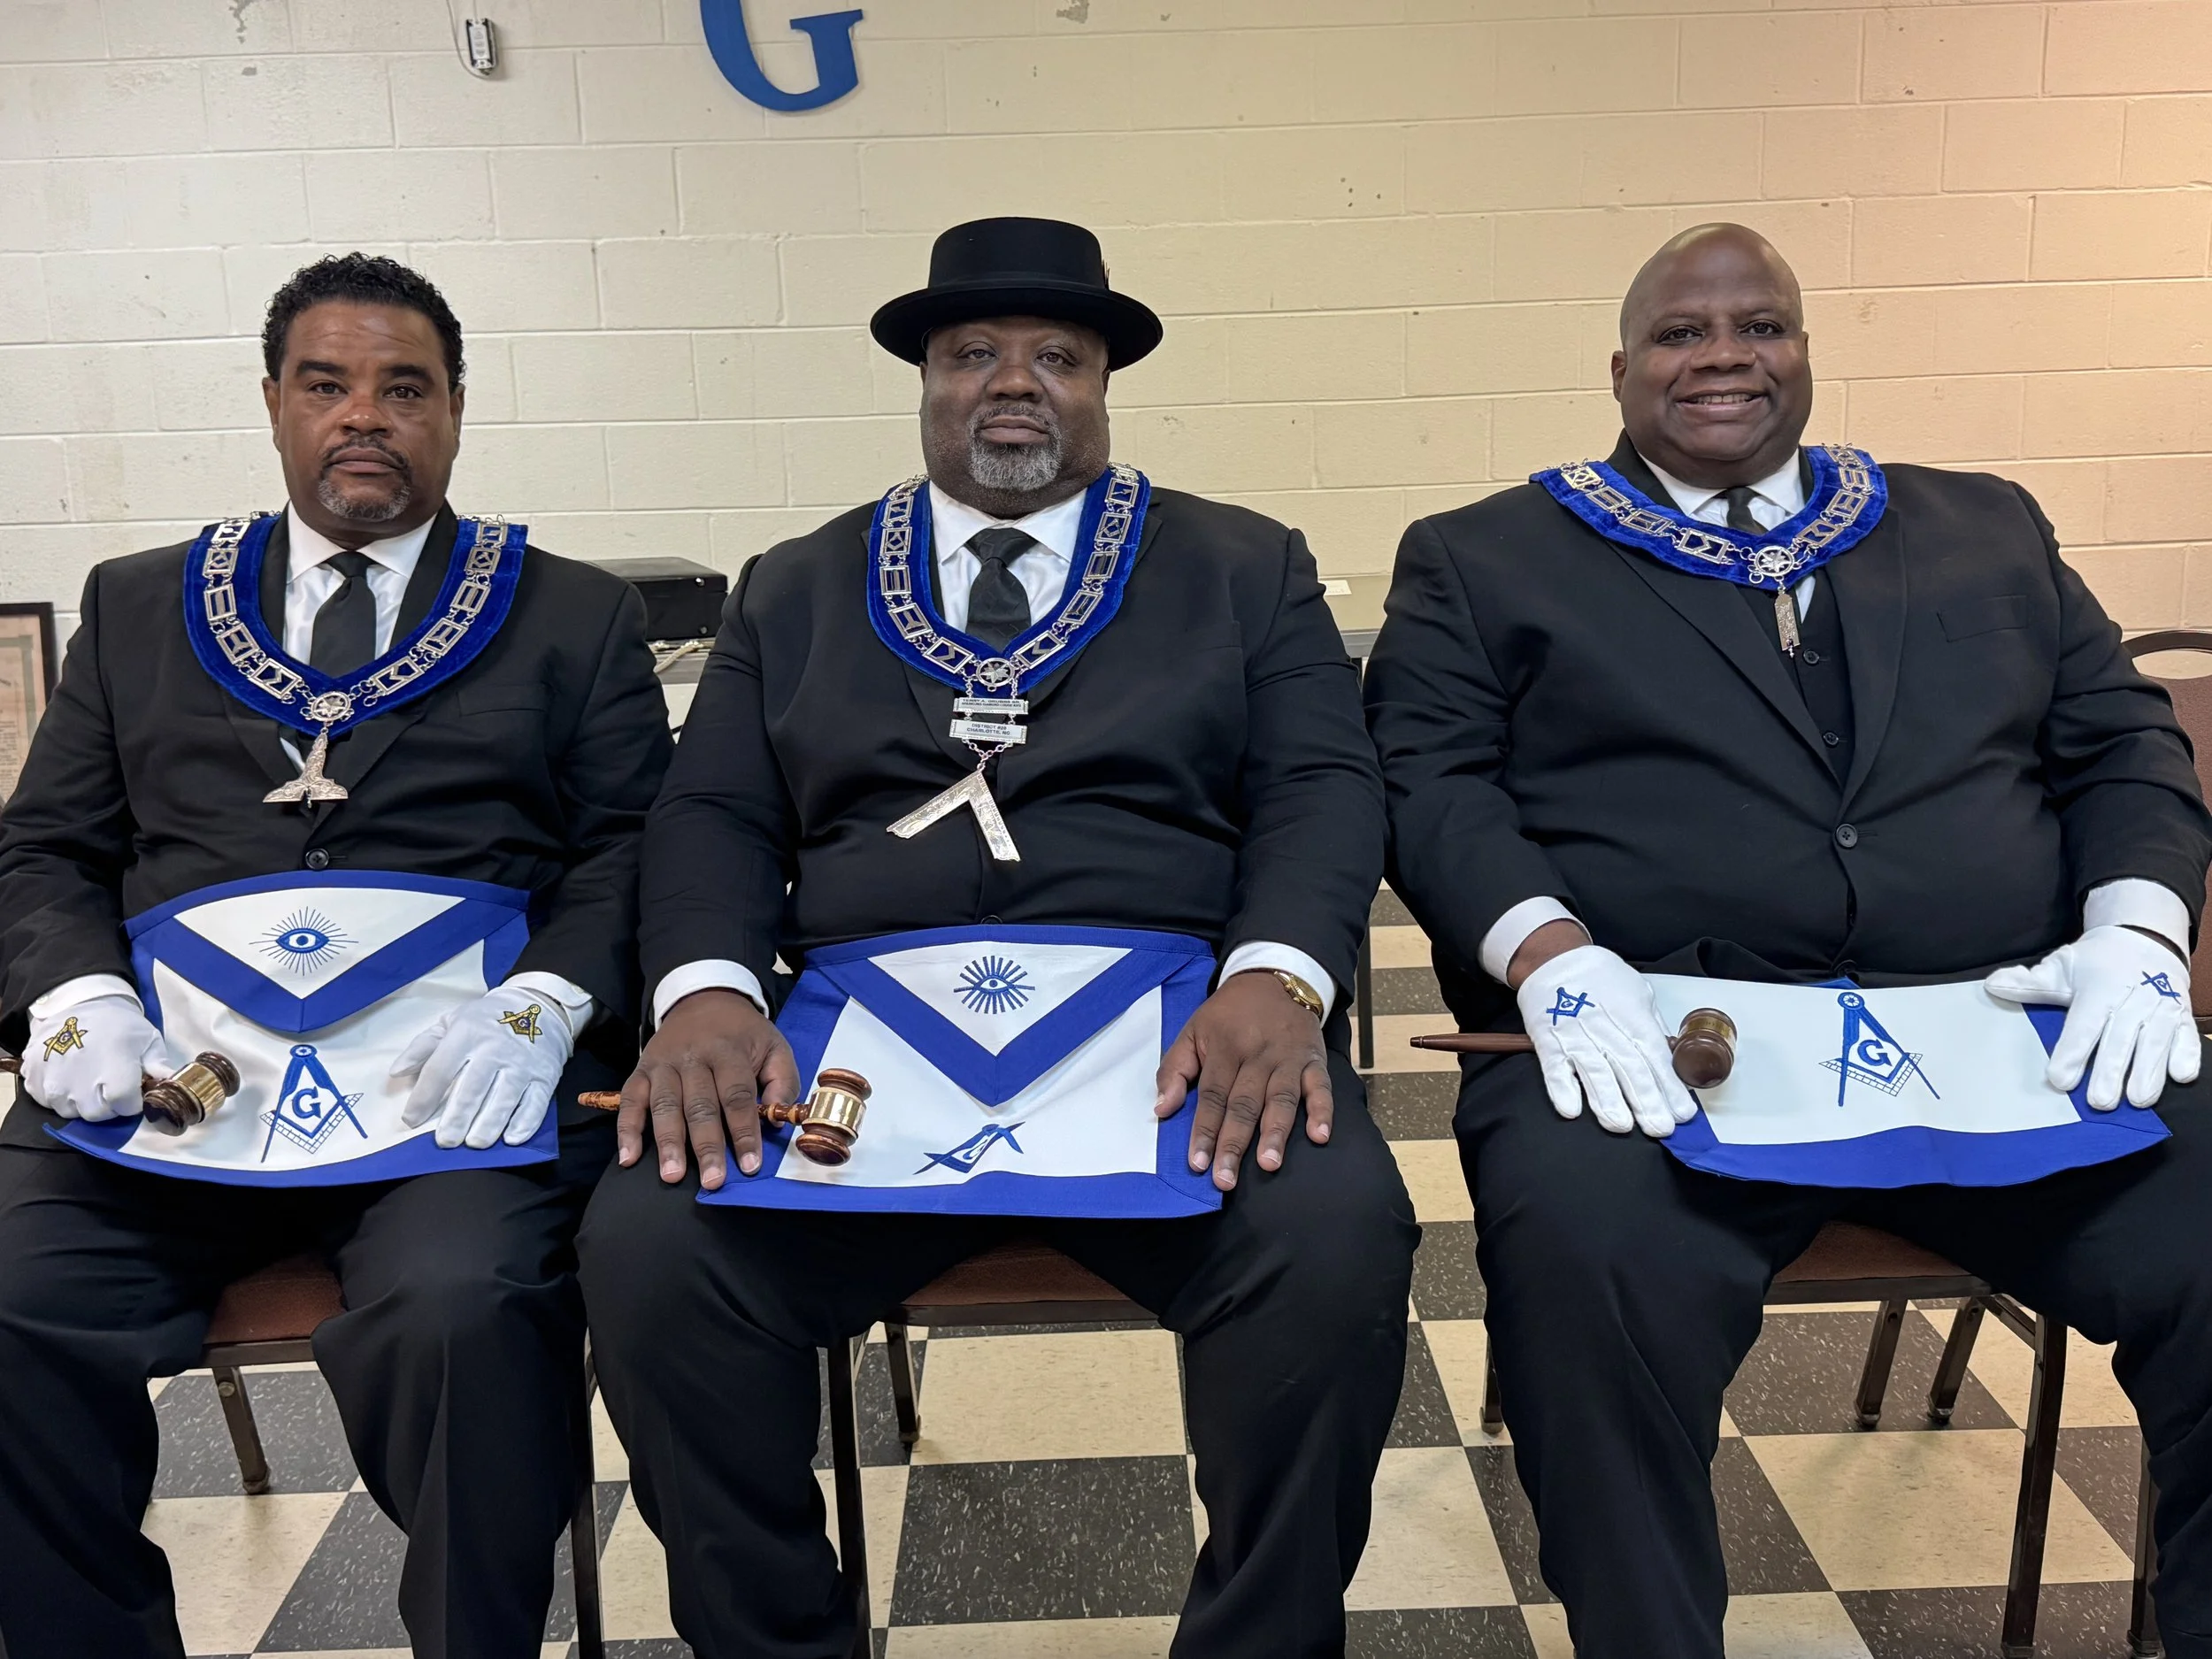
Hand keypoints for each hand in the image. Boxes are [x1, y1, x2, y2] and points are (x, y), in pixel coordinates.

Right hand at [22, 993, 165, 1121]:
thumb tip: (171, 1085)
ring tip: (88, 1079)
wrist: (75, 1002)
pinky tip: (68, 1076)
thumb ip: (158, 1065)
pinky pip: (47, 1102)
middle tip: (110, 1084)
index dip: (132, 1102)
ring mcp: (52, 1081)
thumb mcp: (147, 1038)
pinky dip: (59, 1094)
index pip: (124, 1107)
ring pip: (70, 1111)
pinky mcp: (32, 1079)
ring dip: (82, 1101)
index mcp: (114, 1069)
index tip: (132, 1089)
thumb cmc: (116, 1023)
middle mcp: (79, 1080)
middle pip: (97, 1114)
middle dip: (109, 1105)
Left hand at [393, 984, 574, 1149]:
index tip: (411, 1119)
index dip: (423, 1097)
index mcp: (466, 1035)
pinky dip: (525, 1123)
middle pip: (472, 1089)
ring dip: (489, 1125)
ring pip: (504, 1099)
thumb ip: (422, 1047)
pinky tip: (512, 1138)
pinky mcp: (545, 1077)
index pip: (440, 1069)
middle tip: (445, 1141)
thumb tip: (397, 1073)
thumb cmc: (487, 1020)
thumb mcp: (451, 1022)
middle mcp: (494, 1050)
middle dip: (457, 1118)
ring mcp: (522, 1065)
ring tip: (475, 1143)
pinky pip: (536, 1103)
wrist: (539, 1006)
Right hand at [619, 989, 799, 1189]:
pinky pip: (630, 1100)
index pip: (737, 1096)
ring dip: (668, 1143)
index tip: (750, 1166)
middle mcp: (693, 1057)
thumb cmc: (743, 1034)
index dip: (744, 1132)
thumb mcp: (774, 1046)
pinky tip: (628, 1158)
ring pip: (665, 1106)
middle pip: (700, 1106)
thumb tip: (776, 1118)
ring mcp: (663, 1064)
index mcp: (729, 1051)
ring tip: (672, 1176)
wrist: (703, 998)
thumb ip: (783, 1080)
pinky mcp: (641, 1069)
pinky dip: (626, 1130)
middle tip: (712, 1181)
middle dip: (706, 1146)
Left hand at [1154, 970, 1330, 1191]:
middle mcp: (1256, 1056)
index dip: (1204, 1131)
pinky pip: (1320, 1086)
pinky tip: (1319, 1136)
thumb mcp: (1192, 1030)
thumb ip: (1174, 1069)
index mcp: (1224, 1049)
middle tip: (1226, 1180)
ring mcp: (1288, 1059)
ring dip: (1275, 1132)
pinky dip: (1322, 1110)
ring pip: (1280, 1099)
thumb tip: (1162, 1109)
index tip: (1197, 1163)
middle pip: (1244, 1104)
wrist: (1274, 976)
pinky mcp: (1314, 1060)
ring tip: (1269, 1164)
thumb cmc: (1228, 1014)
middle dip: (1234, 1143)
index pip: (1212, 1096)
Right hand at [1516, 944, 1696, 1138]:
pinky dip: (1562, 1088)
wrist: (1554, 959)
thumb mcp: (1637, 991)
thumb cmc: (1601, 977)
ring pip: (1594, 1070)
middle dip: (1646, 1100)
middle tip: (1660, 1128)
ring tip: (1622, 1126)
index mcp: (1630, 1013)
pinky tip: (1572, 1110)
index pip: (1654, 1053)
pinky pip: (1554, 1067)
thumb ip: (1652, 1025)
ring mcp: (1573, 1033)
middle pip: (1628, 1066)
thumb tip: (1672, 1057)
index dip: (1669, 1083)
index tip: (1682, 1111)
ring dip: (1608, 1100)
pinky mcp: (1547, 1041)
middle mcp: (1604, 1024)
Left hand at [1985, 925, 2198, 1108]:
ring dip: (2148, 1071)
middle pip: (2120, 1038)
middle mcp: (2132, 999)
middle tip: (2099, 1102)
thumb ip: (2030, 983)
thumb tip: (1992, 985)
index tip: (2058, 1079)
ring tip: (2137, 1100)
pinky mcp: (2181, 1016)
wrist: (2144, 939)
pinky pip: (2187, 1035)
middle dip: (2110, 1070)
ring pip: (2155, 1041)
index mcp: (2099, 989)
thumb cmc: (2096, 963)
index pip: (2083, 1024)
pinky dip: (2187, 1054)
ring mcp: (2160, 1008)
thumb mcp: (2062, 967)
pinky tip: (2181, 1076)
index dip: (2071, 1052)